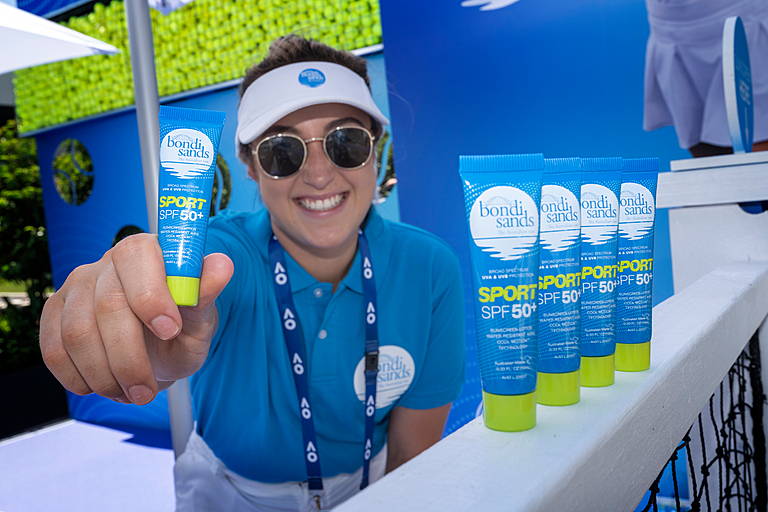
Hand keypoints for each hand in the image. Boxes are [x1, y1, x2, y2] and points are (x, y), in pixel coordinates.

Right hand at [39, 233, 233, 404]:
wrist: (158, 348)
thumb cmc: (183, 325)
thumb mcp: (202, 315)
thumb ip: (206, 293)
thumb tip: (223, 265)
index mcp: (146, 251)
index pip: (138, 259)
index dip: (151, 296)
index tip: (170, 331)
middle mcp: (106, 263)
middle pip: (107, 305)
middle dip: (128, 357)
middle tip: (147, 391)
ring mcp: (76, 286)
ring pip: (77, 333)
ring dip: (104, 374)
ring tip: (131, 394)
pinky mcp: (55, 312)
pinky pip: (54, 348)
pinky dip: (77, 377)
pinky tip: (103, 388)